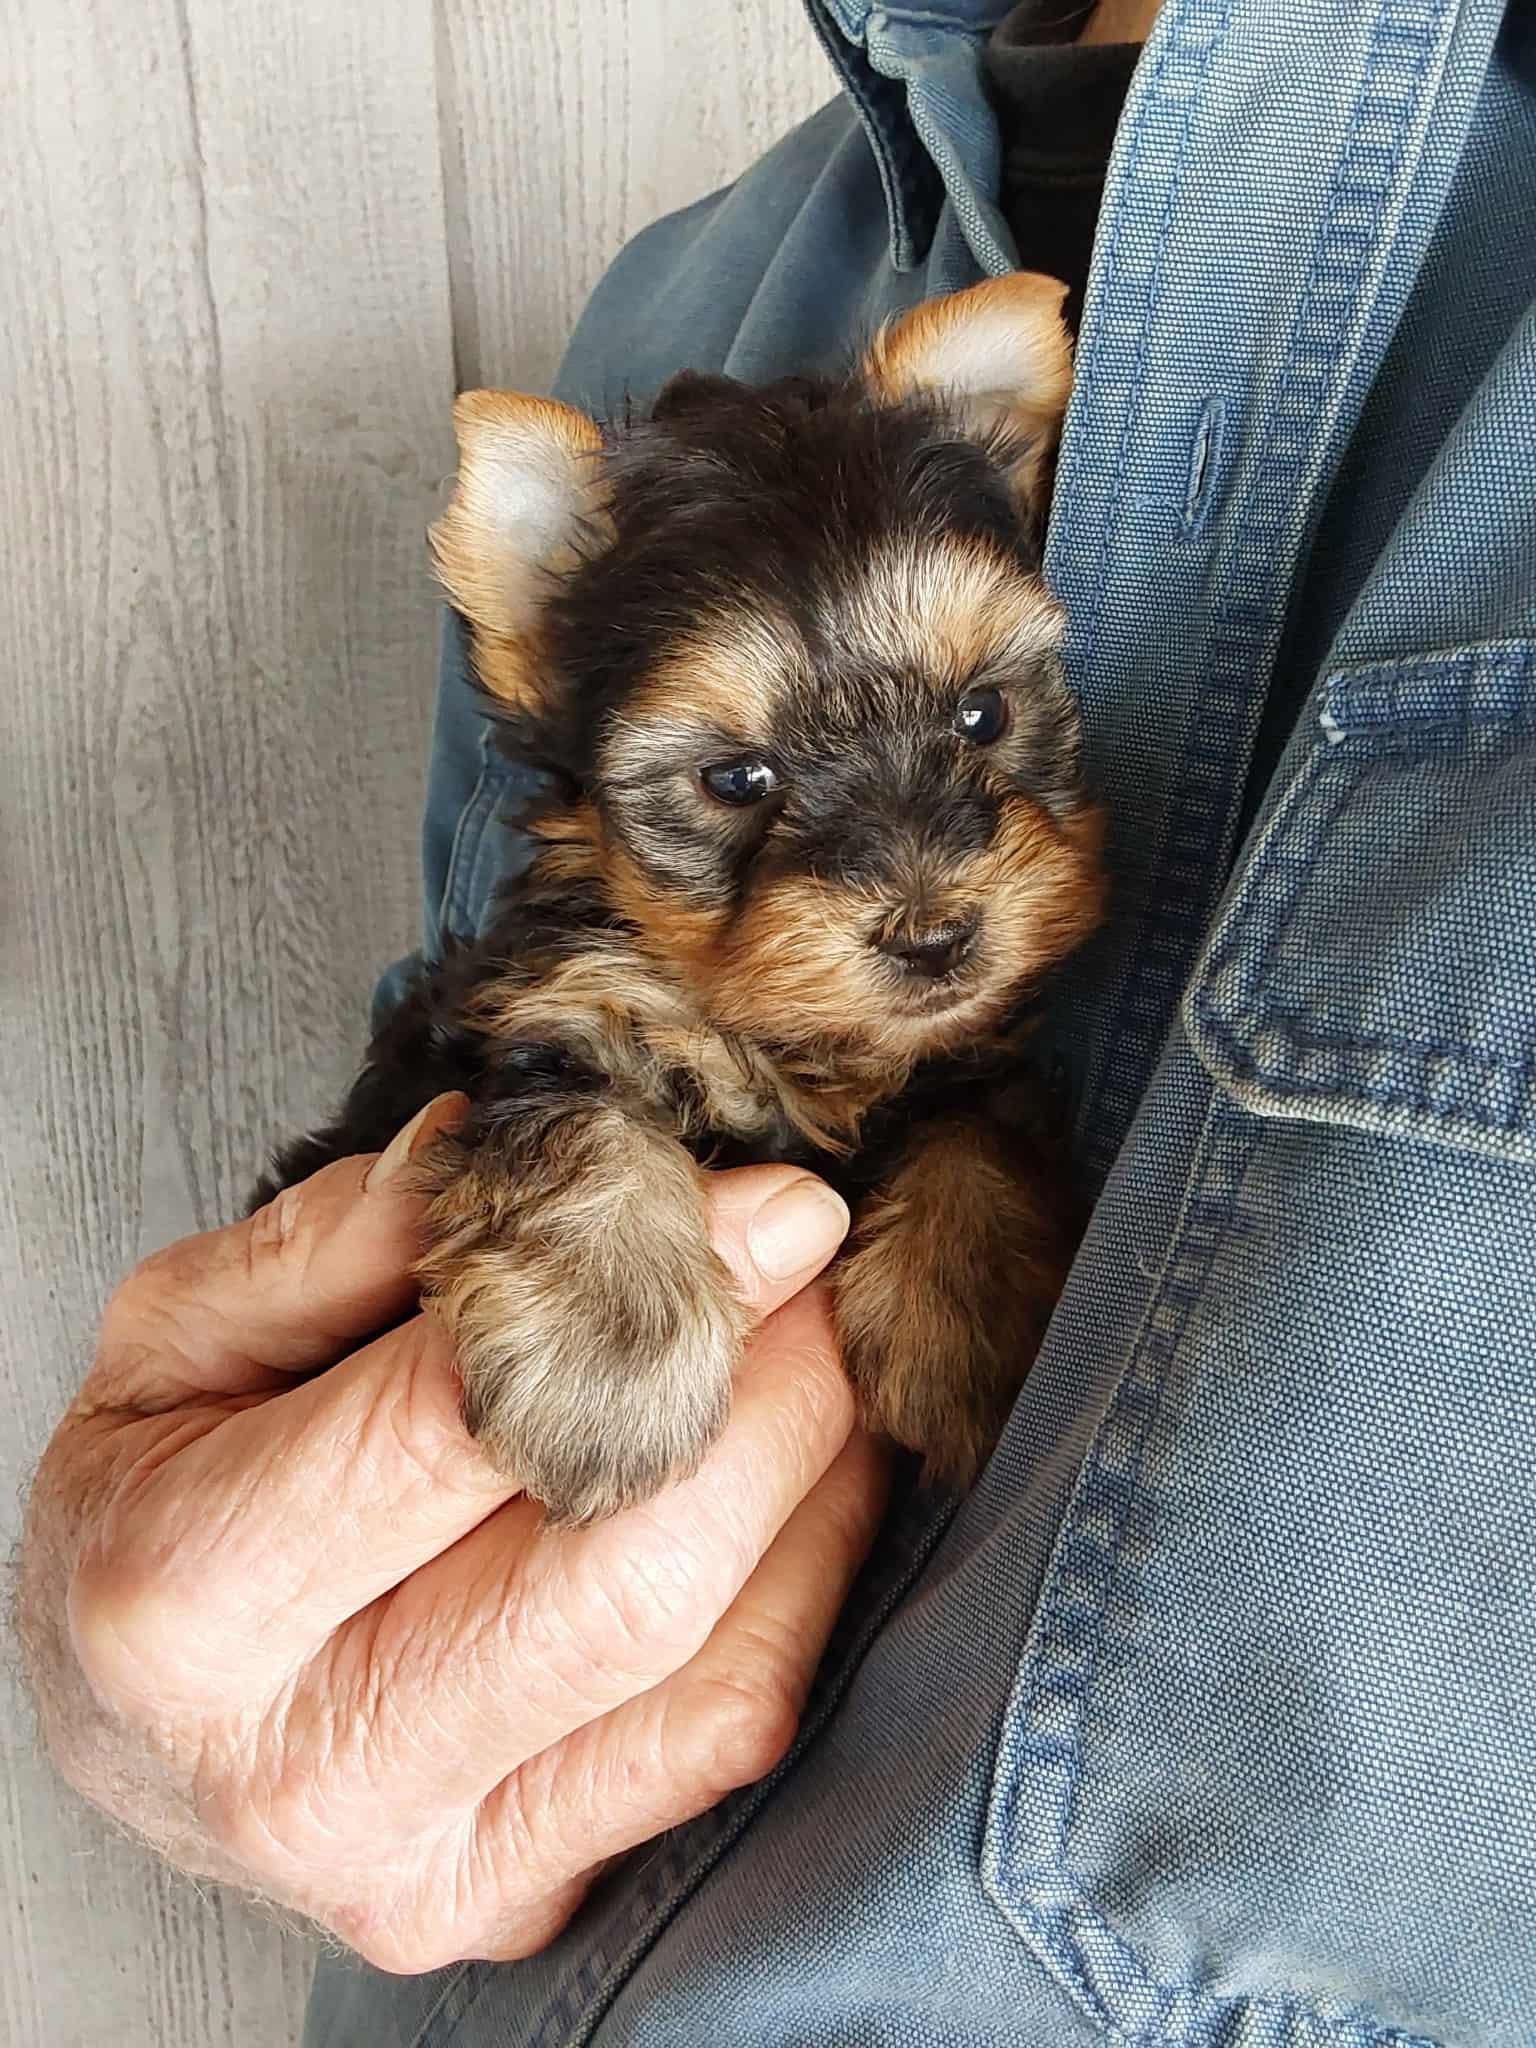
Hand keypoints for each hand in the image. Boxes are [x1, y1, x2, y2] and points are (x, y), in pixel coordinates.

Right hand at [18, 1095, 883, 1970]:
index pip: (466, 1422)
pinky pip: (723, 1738)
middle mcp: (306, 1769)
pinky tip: (805, 1481)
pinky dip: (804, 1589)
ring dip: (811, 1484)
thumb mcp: (175, 1333)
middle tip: (819, 1273)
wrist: (127, 1714)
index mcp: (187, 1598)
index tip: (770, 1208)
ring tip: (825, 1355)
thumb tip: (508, 1151)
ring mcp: (425, 1865)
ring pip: (710, 1671)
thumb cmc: (154, 1504)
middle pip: (623, 1575)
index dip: (648, 1299)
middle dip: (767, 1396)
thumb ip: (333, 1240)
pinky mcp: (518, 1897)